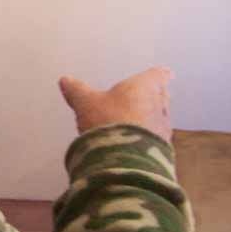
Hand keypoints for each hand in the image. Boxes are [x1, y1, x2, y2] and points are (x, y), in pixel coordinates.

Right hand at [58, 67, 173, 142]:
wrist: (125, 158)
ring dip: (150, 119)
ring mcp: (162, 129)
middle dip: (154, 97)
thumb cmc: (109, 121)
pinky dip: (148, 138)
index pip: (157, 75)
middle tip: (146, 97)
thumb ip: (77, 91)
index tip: (164, 73)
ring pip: (160, 118)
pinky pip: (157, 139)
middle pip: (161, 96)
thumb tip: (66, 80)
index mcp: (144, 87)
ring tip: (137, 123)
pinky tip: (137, 143)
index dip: (158, 74)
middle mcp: (159, 105)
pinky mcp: (163, 150)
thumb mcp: (86, 103)